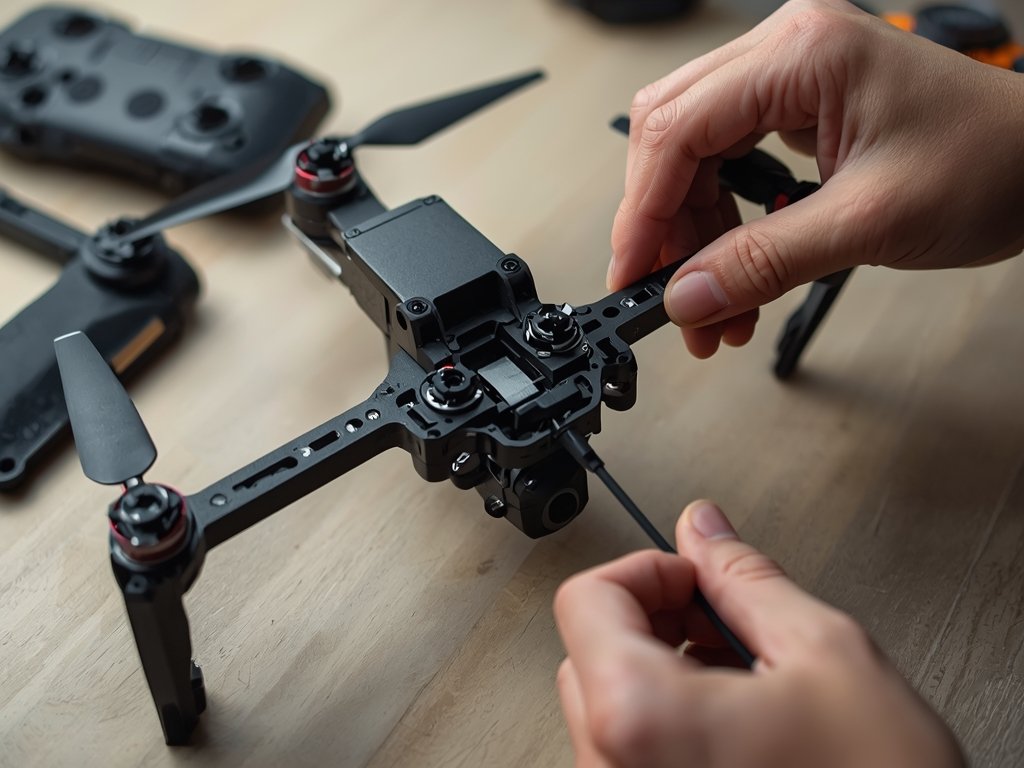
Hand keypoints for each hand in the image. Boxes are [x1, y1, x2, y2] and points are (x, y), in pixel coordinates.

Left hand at [553, 501, 964, 766]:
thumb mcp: (826, 655)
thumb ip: (747, 578)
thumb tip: (704, 532)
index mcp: (639, 717)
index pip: (587, 597)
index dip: (650, 570)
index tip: (699, 577)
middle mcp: (612, 767)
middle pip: (589, 647)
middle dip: (658, 616)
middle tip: (725, 619)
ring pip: (608, 699)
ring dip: (665, 665)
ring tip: (742, 672)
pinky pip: (628, 747)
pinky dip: (669, 715)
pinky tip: (737, 716)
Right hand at [610, 0, 1023, 357]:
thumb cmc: (992, 165)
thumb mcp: (869, 223)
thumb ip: (764, 260)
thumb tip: (687, 295)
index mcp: (801, 53)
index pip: (678, 128)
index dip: (644, 210)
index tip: (634, 273)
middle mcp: (786, 51)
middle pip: (671, 133)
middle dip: (661, 222)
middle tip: (666, 292)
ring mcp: (791, 76)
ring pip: (693, 153)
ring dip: (691, 232)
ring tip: (712, 303)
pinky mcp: (800, 106)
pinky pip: (729, 160)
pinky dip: (721, 221)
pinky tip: (733, 269)